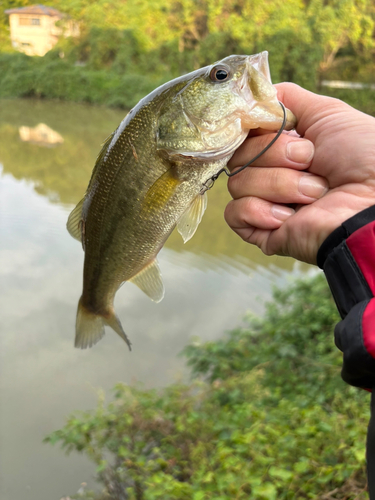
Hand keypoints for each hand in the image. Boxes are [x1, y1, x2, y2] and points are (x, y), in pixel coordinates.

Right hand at [224, 83, 374, 263]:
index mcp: (282, 147)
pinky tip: (289, 216)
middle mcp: (271, 173)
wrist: (373, 203)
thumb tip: (256, 93)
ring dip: (278, 184)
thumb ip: (288, 99)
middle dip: (273, 153)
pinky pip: (234, 214)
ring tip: (313, 193)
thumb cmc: (363, 158)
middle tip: (309, 160)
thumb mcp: (327, 113)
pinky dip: (259, 210)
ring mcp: (265, 203)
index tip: (269, 124)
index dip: (250, 127)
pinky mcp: (262, 231)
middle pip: (237, 155)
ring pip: (236, 183)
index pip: (243, 132)